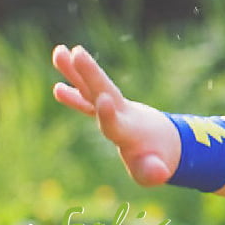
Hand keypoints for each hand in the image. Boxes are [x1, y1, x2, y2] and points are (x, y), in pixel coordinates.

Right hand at [51, 45, 178, 185]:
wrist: (167, 141)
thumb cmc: (159, 160)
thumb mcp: (157, 171)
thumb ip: (154, 172)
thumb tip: (158, 174)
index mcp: (131, 132)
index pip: (116, 123)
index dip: (109, 115)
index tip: (103, 99)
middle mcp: (122, 114)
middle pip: (104, 91)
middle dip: (91, 74)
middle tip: (77, 52)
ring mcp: (114, 109)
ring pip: (92, 89)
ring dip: (76, 72)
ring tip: (59, 51)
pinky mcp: (107, 110)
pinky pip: (87, 101)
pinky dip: (74, 94)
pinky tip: (56, 87)